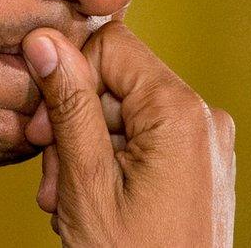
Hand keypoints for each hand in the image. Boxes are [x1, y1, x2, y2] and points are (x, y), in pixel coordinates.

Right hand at [22, 22, 235, 246]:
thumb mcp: (87, 183)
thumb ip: (68, 105)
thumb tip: (45, 41)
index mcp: (181, 112)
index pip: (112, 45)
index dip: (70, 77)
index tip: (43, 126)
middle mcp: (204, 119)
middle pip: (118, 84)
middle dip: (74, 127)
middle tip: (55, 182)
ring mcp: (207, 145)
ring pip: (126, 117)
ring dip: (87, 155)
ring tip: (71, 206)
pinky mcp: (201, 167)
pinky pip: (147, 143)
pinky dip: (113, 167)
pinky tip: (95, 208)